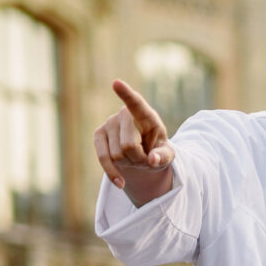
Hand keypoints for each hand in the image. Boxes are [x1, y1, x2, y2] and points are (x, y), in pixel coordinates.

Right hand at [93, 81, 176, 206]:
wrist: (143, 154)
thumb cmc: (157, 150)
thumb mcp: (167, 155)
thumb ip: (163, 157)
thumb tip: (152, 160)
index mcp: (145, 114)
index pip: (136, 103)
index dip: (126, 94)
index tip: (116, 83)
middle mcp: (124, 114)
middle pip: (128, 145)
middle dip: (138, 159)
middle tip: (145, 157)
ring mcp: (109, 123)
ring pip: (116, 155)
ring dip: (128, 164)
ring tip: (134, 157)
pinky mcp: (98, 135)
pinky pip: (103, 158)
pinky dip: (112, 173)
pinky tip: (121, 182)